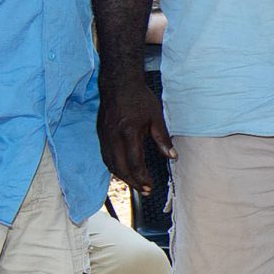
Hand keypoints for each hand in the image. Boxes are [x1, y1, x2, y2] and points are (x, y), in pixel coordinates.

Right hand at [97, 76, 174, 194]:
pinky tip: (123, 171)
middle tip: (145, 190)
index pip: (134, 163)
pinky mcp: (100, 134)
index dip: (142, 177)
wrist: (118, 83)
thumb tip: (172, 156)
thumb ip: (163, 138)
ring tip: (136, 184)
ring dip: (123, 177)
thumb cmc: (139, 98)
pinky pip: (105, 156)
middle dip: (133, 182)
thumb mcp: (156, 116)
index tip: (150, 186)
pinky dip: (114, 167)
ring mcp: (104, 136)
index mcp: (129, 133)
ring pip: (110, 164)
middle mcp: (113, 137)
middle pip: (120, 168)